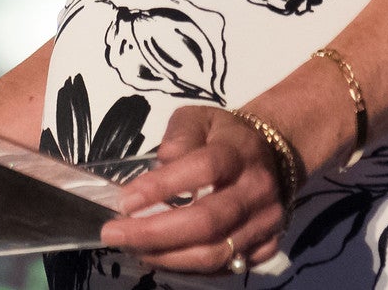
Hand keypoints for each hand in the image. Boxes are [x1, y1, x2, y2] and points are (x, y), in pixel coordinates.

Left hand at [98, 106, 290, 274]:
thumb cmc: (224, 136)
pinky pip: (224, 268)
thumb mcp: (199, 119)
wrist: (274, 155)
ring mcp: (265, 222)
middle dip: (154, 233)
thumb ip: (179, 136)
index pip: (202, 170)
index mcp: (238, 152)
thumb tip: (162, 163)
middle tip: (114, 233)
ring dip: (167, 256)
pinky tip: (161, 257)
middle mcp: (256, 190)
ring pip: (215, 253)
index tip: (124, 200)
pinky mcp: (266, 247)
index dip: (161, 187)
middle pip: (206, 221)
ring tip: (132, 248)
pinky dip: (188, 268)